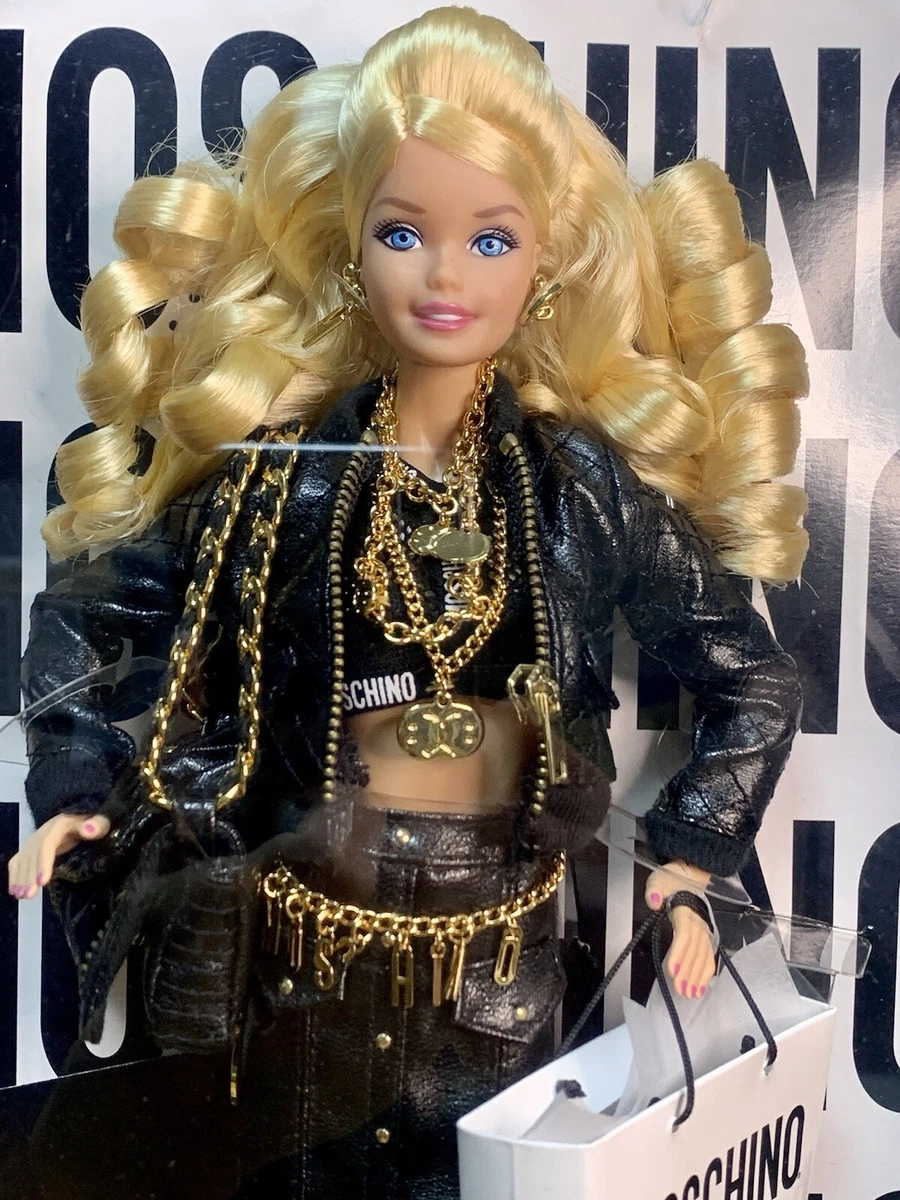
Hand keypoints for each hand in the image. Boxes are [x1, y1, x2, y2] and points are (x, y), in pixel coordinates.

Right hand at [8, 813, 110, 898]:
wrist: (85, 818)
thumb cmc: (95, 824)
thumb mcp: (101, 822)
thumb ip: (97, 825)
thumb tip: (88, 830)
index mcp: (59, 825)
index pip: (47, 844)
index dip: (43, 863)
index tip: (43, 881)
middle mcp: (43, 832)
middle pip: (33, 854)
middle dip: (29, 876)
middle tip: (29, 895)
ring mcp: (35, 840)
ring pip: (24, 859)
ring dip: (21, 878)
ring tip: (22, 896)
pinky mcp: (32, 848)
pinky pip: (19, 861)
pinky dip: (15, 875)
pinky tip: (14, 891)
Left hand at [645, 859, 714, 999]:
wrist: (689, 876)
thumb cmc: (672, 881)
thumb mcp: (659, 880)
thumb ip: (655, 890)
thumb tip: (653, 900)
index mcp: (686, 911)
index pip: (683, 934)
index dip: (678, 953)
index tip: (672, 970)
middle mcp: (698, 924)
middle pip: (693, 951)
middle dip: (687, 972)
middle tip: (680, 991)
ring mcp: (703, 932)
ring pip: (702, 957)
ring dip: (697, 977)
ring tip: (690, 995)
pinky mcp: (705, 937)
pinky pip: (708, 957)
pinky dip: (706, 974)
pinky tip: (701, 988)